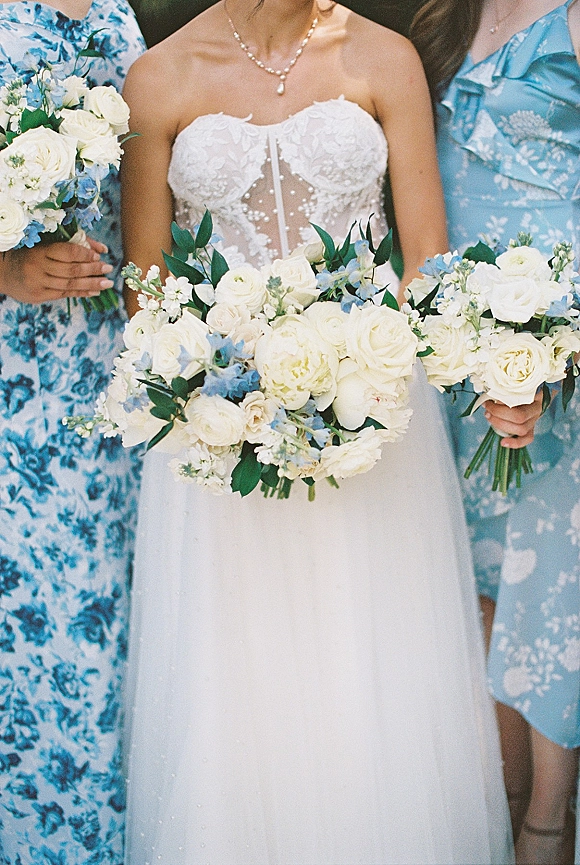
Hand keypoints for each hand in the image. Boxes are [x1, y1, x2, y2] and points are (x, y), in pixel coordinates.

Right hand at [0, 237, 114, 303]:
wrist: (4, 271)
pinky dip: (81, 293)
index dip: (85, 254)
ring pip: (69, 284)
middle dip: (92, 270)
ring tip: (107, 283)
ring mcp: (38, 283)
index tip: (99, 256)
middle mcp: (38, 267)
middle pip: (71, 270)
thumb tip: (103, 249)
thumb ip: (75, 244)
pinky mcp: (38, 295)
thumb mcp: (47, 244)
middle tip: (108, 269)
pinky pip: (64, 294)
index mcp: (40, 250)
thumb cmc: (31, 254)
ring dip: (91, 284)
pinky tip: (94, 291)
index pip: (67, 252)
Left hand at [484, 391, 543, 448]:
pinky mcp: (531, 430)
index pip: (521, 399)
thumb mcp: (514, 386)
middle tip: (487, 408)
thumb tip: (490, 395)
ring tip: (488, 416)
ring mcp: (534, 420)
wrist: (531, 395)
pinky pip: (526, 439)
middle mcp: (536, 409)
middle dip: (499, 413)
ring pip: (521, 429)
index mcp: (534, 395)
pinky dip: (514, 443)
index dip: (504, 401)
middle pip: (519, 417)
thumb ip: (506, 389)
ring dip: (501, 425)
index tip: (491, 398)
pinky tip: (503, 442)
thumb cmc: (518, 390)